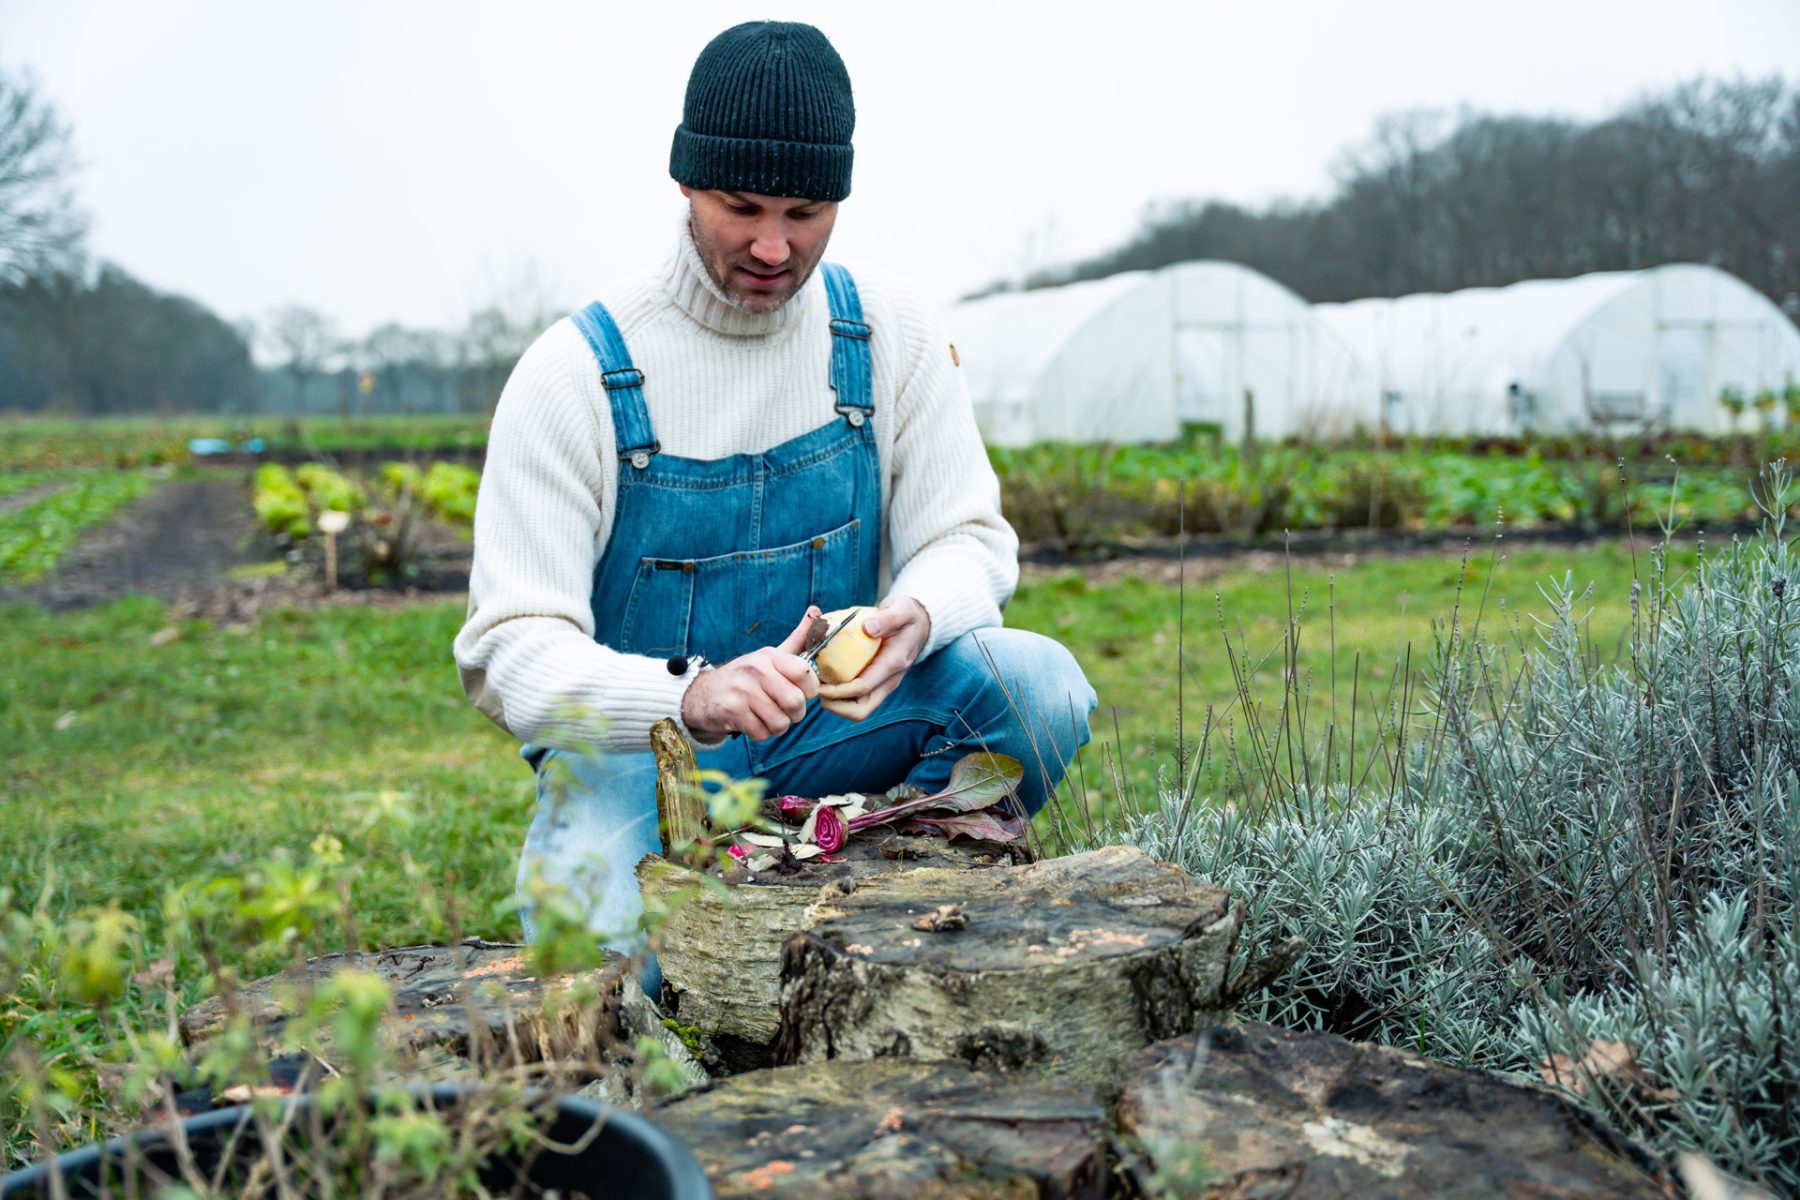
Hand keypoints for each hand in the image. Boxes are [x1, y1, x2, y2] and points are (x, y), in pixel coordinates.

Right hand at [681, 607, 821, 739]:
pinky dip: (761, 733)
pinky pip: (762, 734)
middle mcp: (756, 670)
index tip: (802, 691)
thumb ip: (797, 639)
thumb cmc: (745, 677)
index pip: (805, 673)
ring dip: (777, 726)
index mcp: (770, 656)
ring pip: (780, 723)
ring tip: (766, 716)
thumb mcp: (769, 656)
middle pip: (796, 703)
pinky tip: (752, 721)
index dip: (810, 689)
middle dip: (795, 713)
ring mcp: (743, 691)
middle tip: (785, 709)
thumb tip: (817, 611)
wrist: (702, 693)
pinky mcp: (732, 711)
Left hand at [817, 596, 930, 721]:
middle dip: (835, 706)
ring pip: (858, 708)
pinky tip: (826, 680)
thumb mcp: (902, 610)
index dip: (838, 691)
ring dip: (835, 703)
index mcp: (894, 663)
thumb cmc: (908, 615)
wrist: (920, 624)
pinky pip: (857, 698)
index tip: (818, 685)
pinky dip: (840, 696)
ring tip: (818, 686)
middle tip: (815, 690)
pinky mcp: (877, 683)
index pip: (863, 687)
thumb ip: (888, 618)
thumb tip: (868, 629)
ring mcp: (883, 684)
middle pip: (860, 710)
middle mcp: (889, 680)